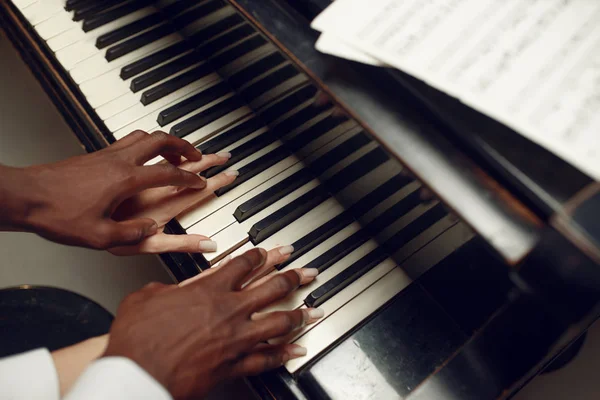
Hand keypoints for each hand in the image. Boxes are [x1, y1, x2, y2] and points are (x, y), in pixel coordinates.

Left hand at [3, 131, 207, 248]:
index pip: (169, 174)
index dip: (190, 178)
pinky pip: (128, 141)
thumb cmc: (58, 215)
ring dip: (164, 141)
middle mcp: (119, 161)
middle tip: (197, 155)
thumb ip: (132, 233)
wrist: (26, 197)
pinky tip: (142, 157)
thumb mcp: (100, 236)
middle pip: (161, 141)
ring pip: (144, 135)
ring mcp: (107, 154)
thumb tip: (152, 229)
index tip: (200, 181)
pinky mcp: (95, 155)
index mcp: (126, 180)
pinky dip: (144, 144)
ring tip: (173, 153)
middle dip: (184, 146)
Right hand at [103, 248, 321, 398]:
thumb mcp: (144, 298)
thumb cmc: (137, 339)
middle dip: (292, 278)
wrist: (137, 374)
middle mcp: (228, 310)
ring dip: (298, 315)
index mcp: (208, 289)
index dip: (259, 256)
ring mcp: (236, 339)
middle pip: (272, 288)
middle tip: (305, 273)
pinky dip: (285, 353)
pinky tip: (297, 350)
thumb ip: (164, 290)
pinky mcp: (234, 365)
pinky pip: (267, 358)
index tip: (267, 253)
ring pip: (279, 322)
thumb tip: (166, 290)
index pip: (243, 265)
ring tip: (311, 311)